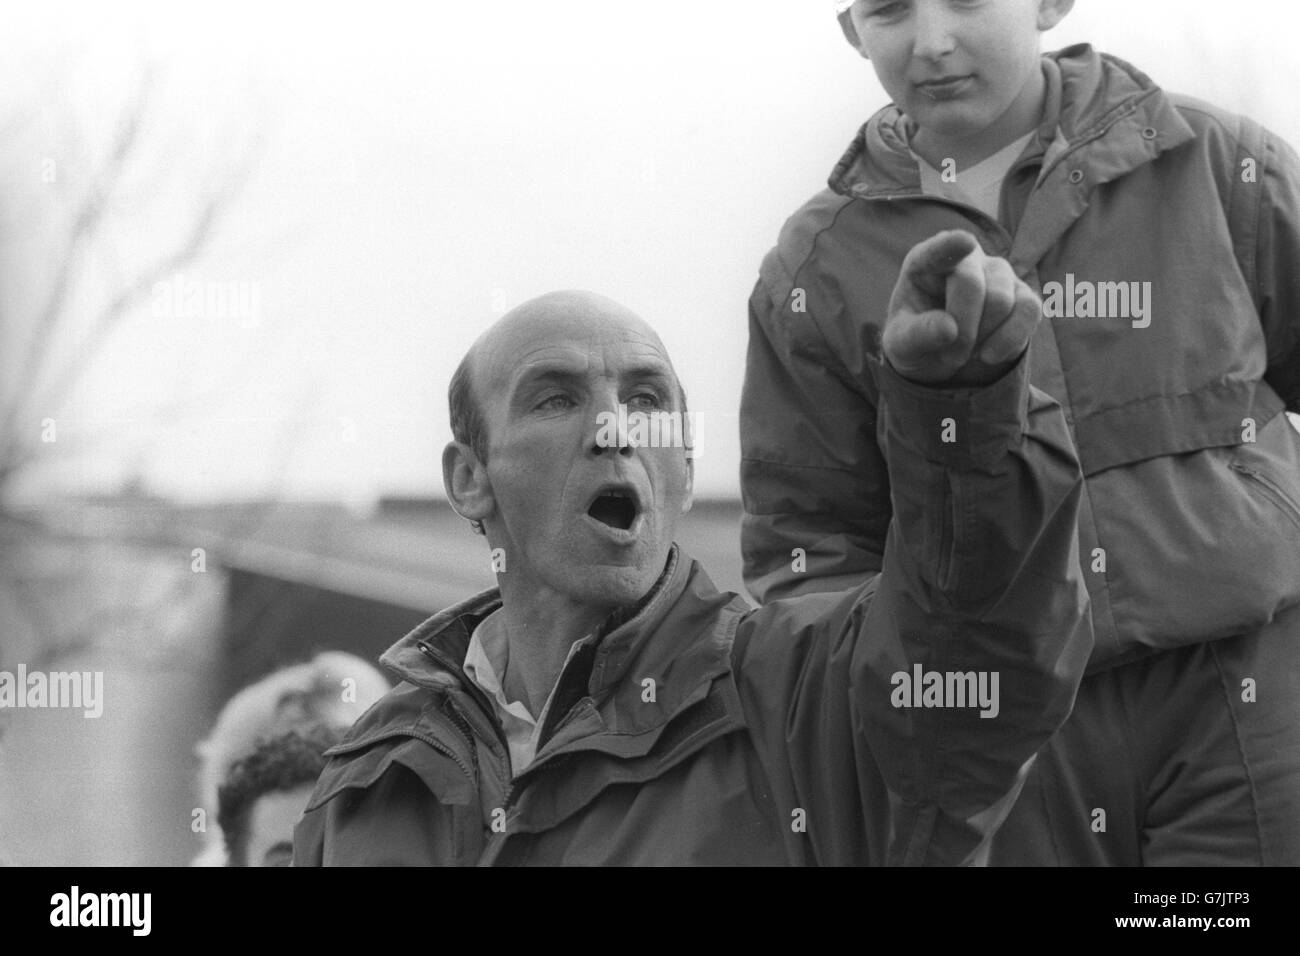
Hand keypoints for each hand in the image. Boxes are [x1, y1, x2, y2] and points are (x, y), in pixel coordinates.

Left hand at [881, 230, 1041, 386]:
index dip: (951, 246)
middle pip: (971, 286)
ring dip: (981, 339)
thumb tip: (949, 329)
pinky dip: (1009, 340)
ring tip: (965, 353)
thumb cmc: (918, 340)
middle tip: (949, 357)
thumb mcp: (902, 345)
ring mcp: (999, 273)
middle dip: (961, 331)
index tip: (965, 243)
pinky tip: (990, 354)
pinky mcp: (1025, 295)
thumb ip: (917, 334)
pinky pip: (1029, 311)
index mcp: (925, 262)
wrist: (945, 358)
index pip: (937, 250)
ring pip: (1000, 301)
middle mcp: (965, 259)